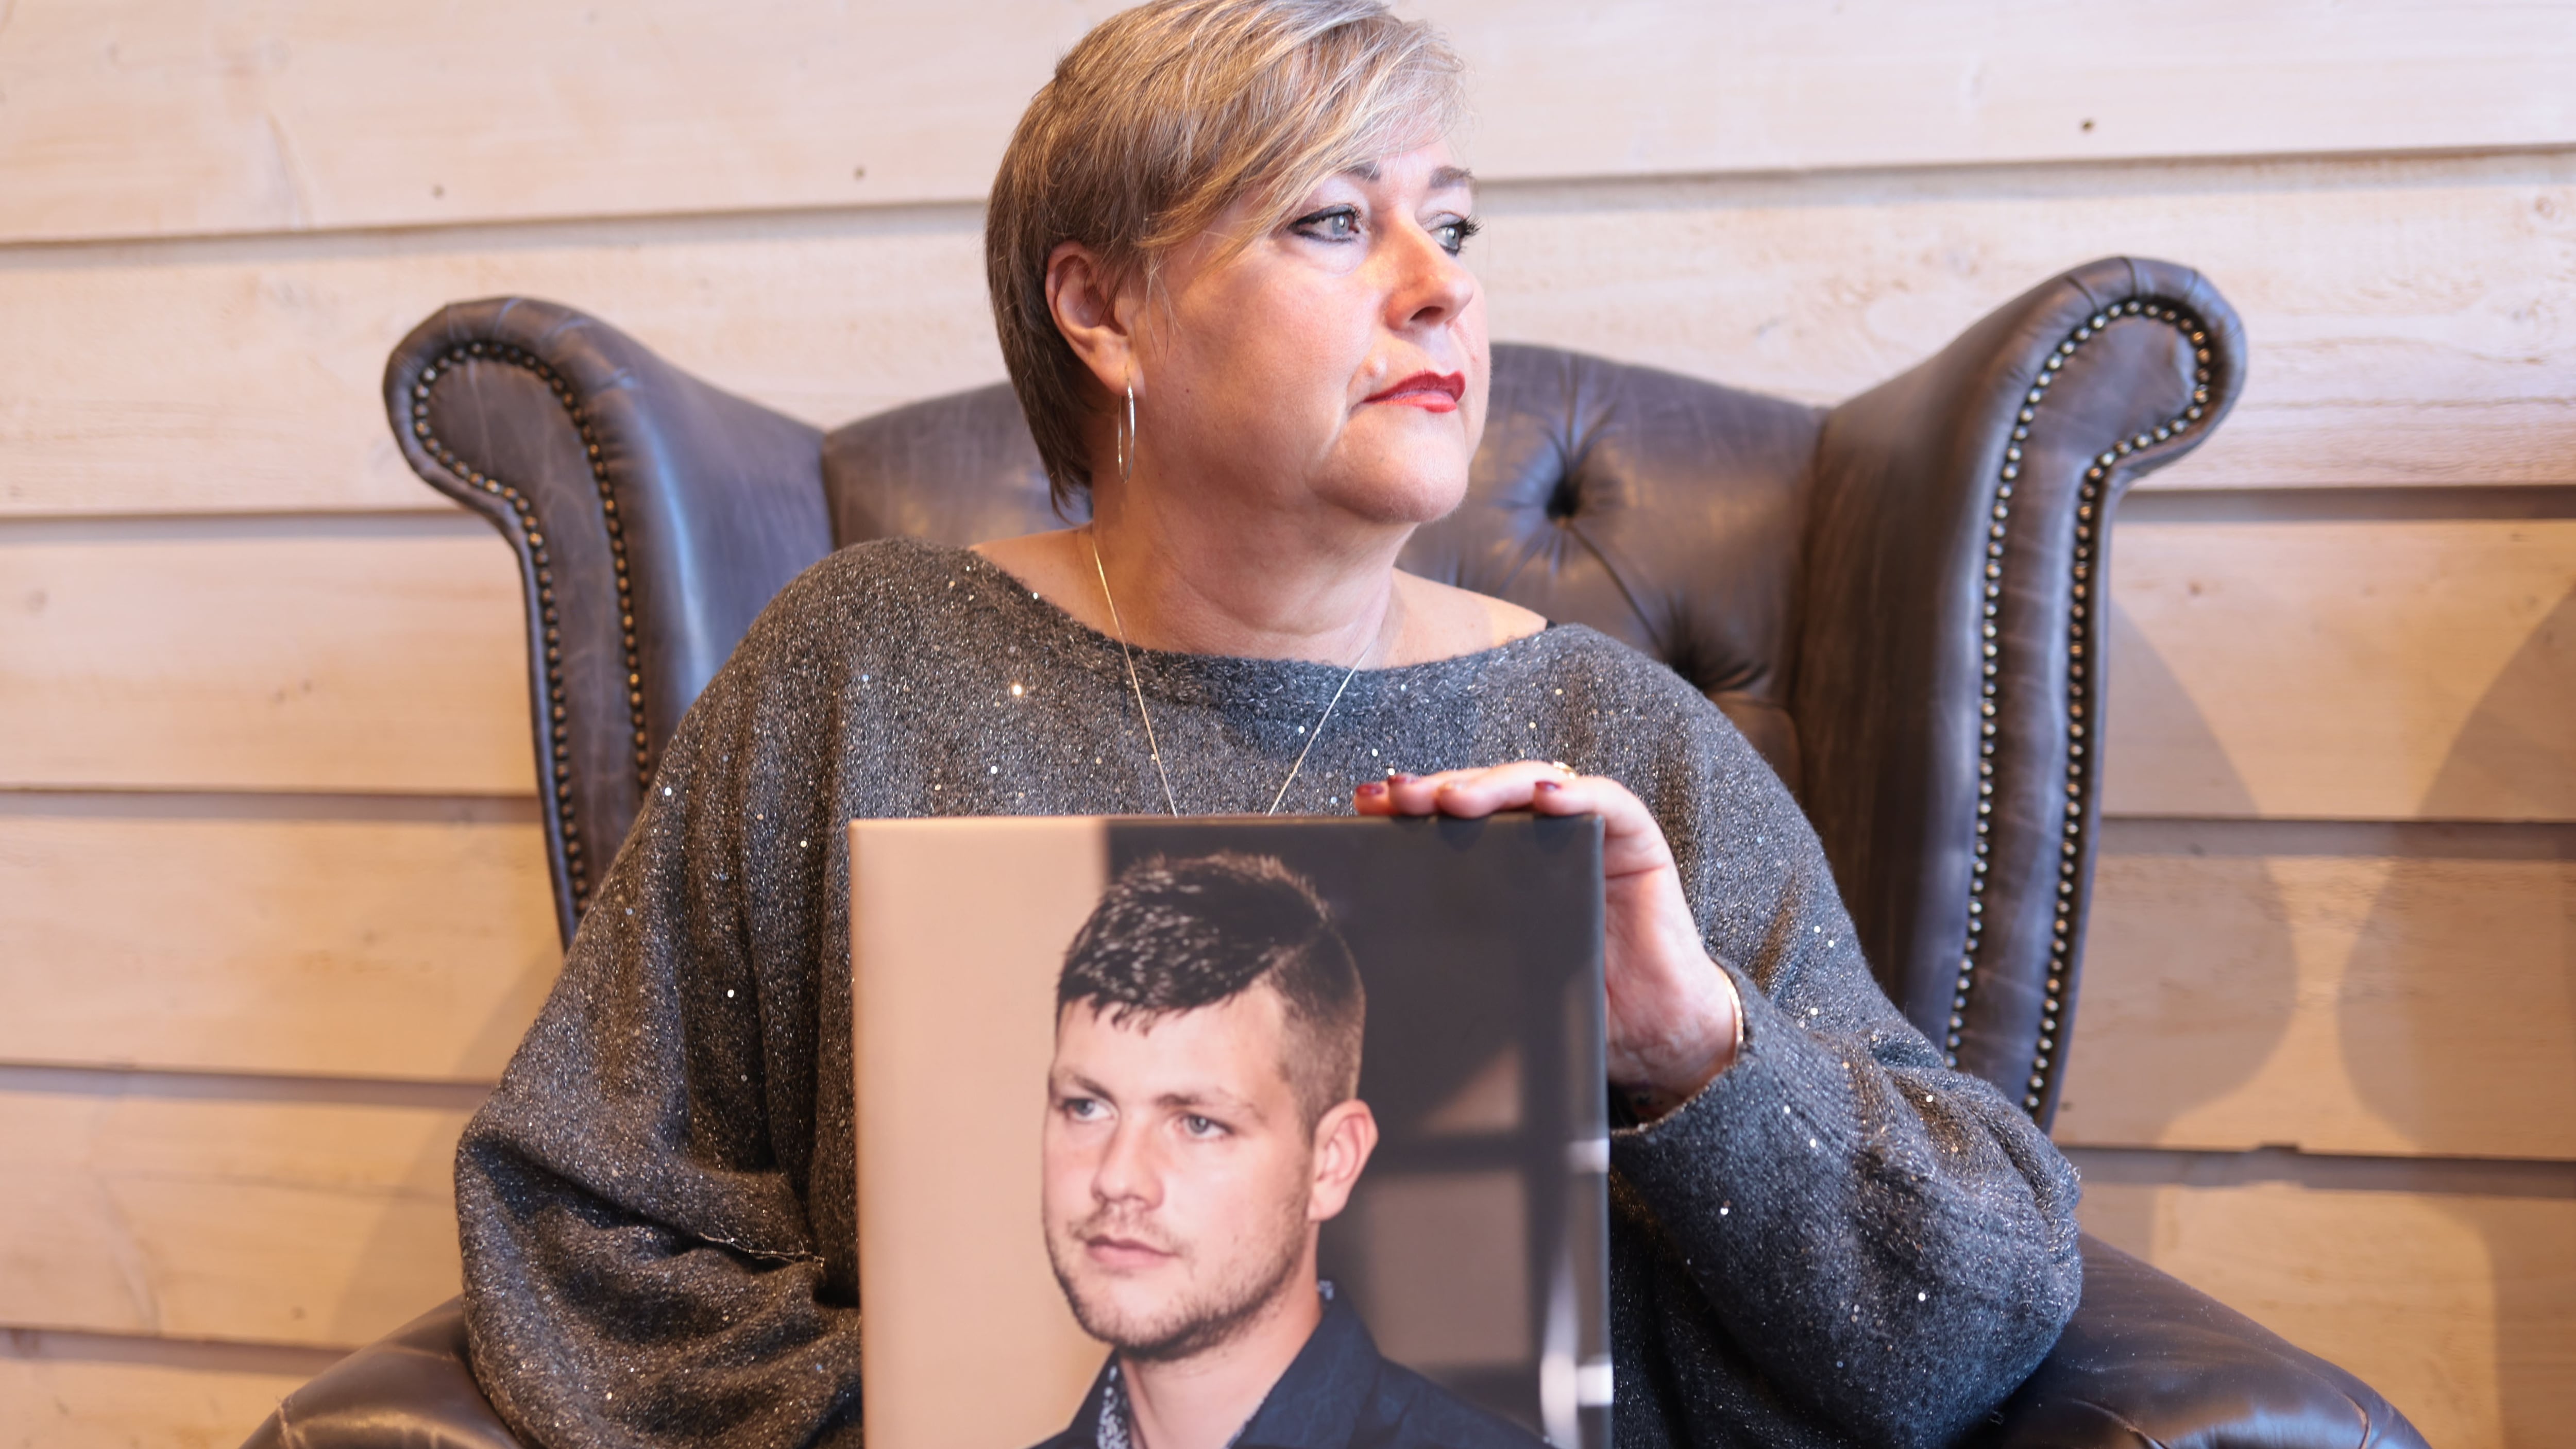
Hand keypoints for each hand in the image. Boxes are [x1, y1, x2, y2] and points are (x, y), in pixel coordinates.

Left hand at [1355, 762, 1742, 1116]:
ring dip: (1494, 785)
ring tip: (1455, 798)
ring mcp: (1590, 832)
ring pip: (1537, 784)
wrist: (1653, 1037)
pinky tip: (1548, 797)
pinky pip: (1609, 804)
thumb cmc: (1575, 1002)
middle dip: (1439, 788)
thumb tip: (1371, 941)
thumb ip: (1454, 944)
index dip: (1409, 808)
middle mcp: (1544, 838)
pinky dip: (1579, 795)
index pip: (1452, 819)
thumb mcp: (1499, 969)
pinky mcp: (1637, 840)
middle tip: (1398, 796)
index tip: (1364, 807)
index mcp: (1504, 865)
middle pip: (1487, 794)